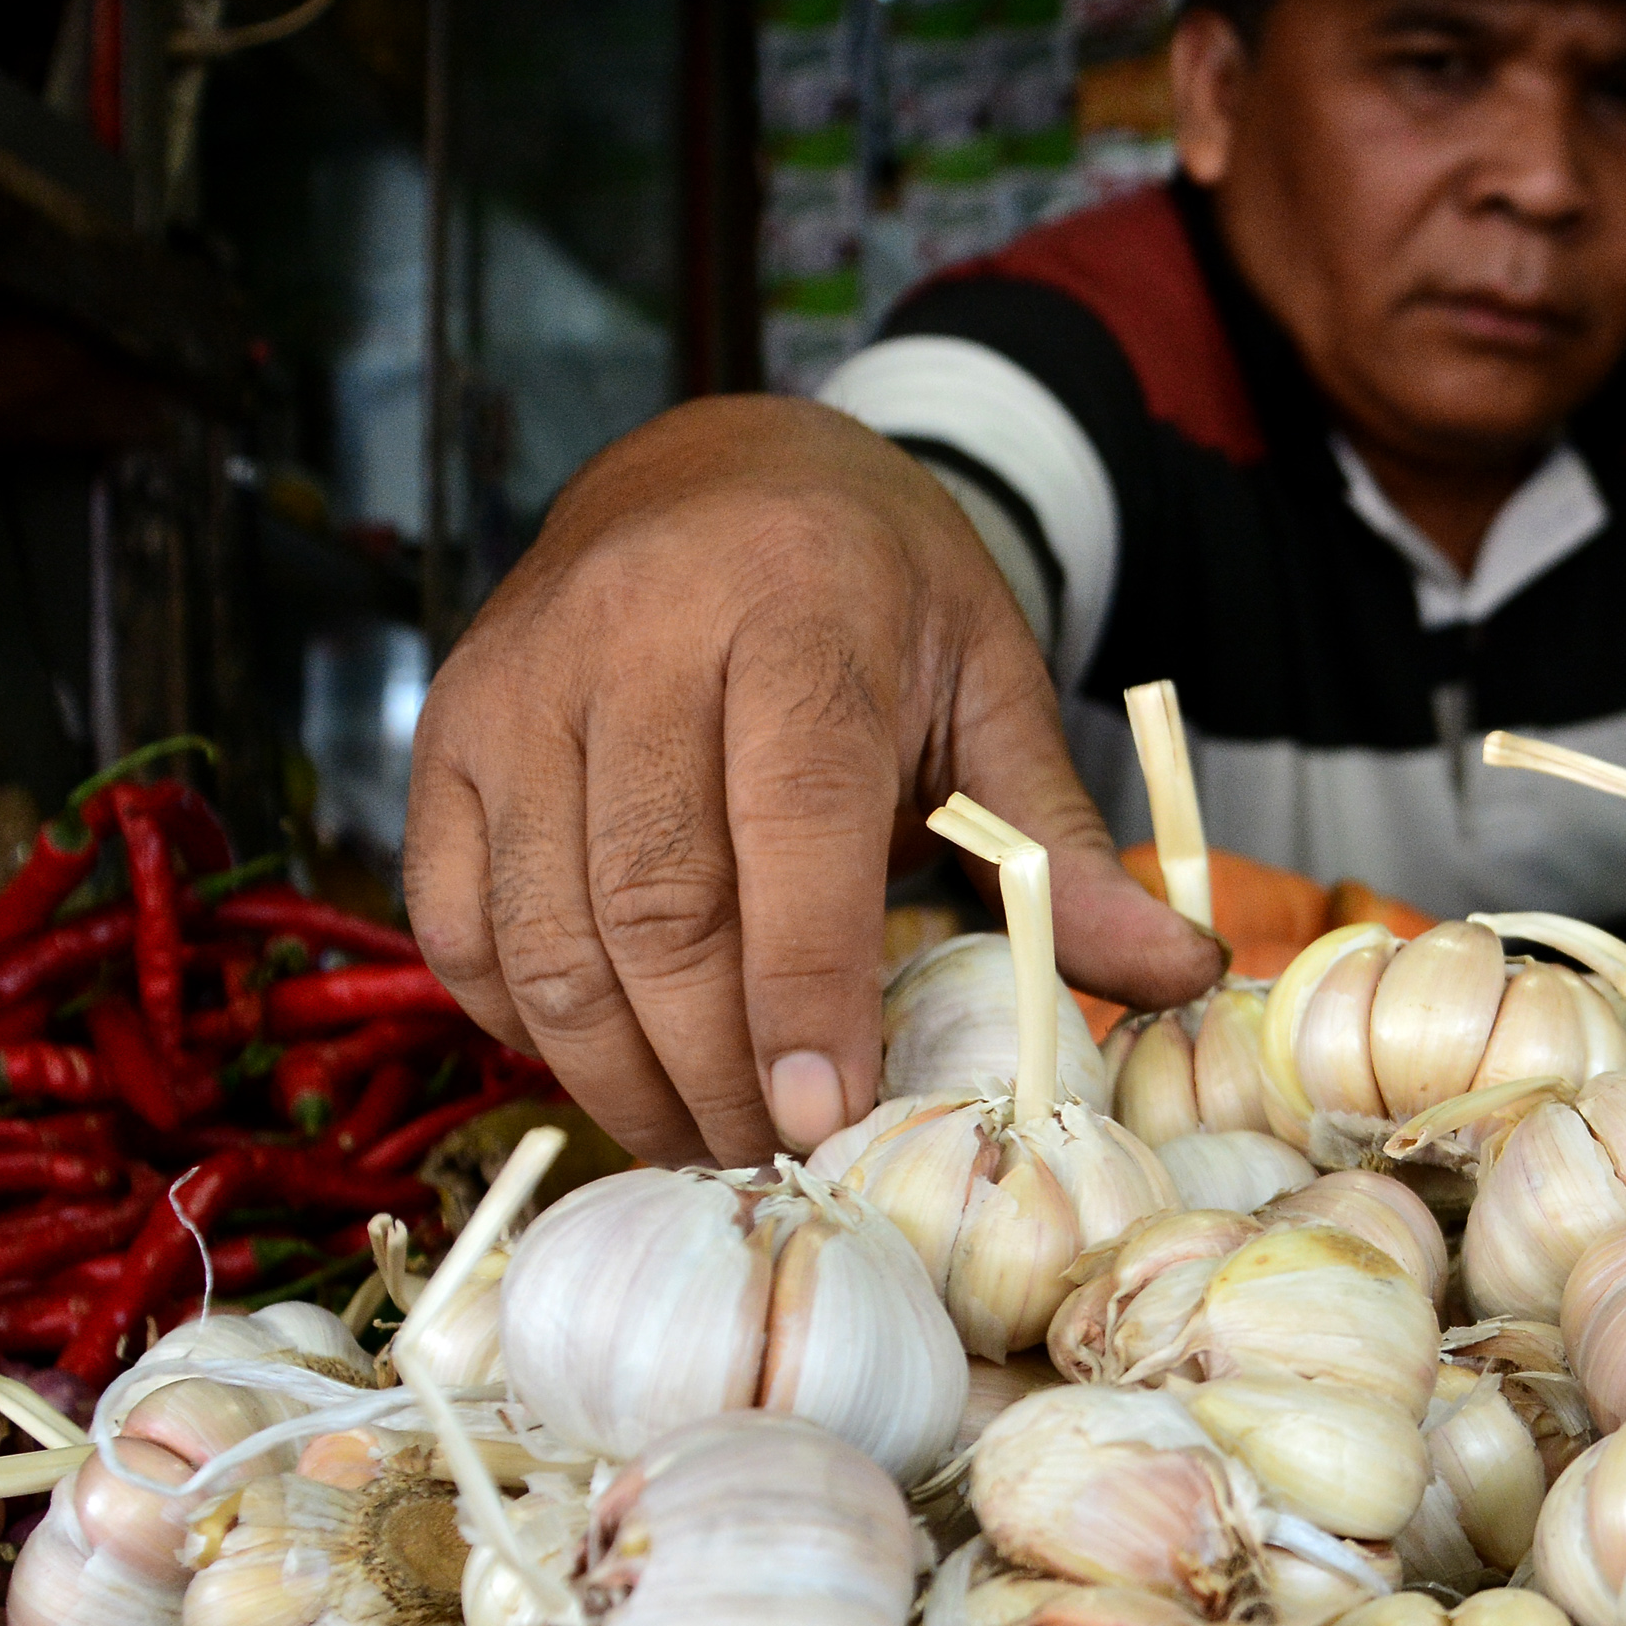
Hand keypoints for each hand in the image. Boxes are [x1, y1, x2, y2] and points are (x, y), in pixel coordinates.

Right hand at [404, 396, 1222, 1167]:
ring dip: (618, 1071)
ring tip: (701, 1140)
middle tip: (773, 1159)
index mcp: (796, 611)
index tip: (827, 1116)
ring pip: (546, 931)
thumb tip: (1185, 975)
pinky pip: (461, 920)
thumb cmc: (873, 594)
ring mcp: (517, 685)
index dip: (806, 989)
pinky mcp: (441, 735)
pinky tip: (609, 1062)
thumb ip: (1061, 843)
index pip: (793, 825)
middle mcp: (634, 635)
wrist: (717, 465)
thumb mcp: (990, 686)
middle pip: (657, 904)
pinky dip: (522, 1021)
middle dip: (714, 1066)